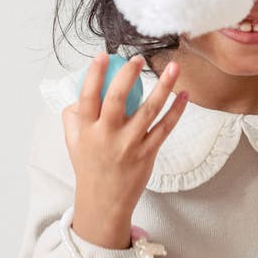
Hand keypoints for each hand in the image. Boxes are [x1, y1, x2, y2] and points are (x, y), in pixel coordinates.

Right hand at [62, 53, 187, 248]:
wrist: (104, 202)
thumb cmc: (90, 167)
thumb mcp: (73, 142)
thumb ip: (74, 117)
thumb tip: (81, 93)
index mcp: (86, 130)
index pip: (89, 96)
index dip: (95, 74)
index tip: (103, 55)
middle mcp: (107, 136)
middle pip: (118, 99)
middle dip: (129, 75)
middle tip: (138, 58)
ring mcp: (129, 144)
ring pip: (148, 111)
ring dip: (163, 87)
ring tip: (173, 67)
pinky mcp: (147, 153)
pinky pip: (164, 128)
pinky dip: (176, 111)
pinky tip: (184, 95)